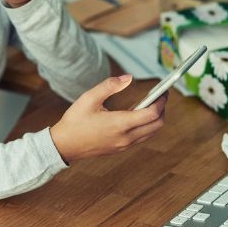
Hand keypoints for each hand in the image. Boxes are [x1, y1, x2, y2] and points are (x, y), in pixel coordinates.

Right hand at [50, 74, 167, 163]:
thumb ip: (110, 86)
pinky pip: (141, 137)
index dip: (161, 101)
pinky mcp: (120, 148)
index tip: (163, 91)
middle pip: (157, 125)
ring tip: (151, 103)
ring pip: (151, 132)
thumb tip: (128, 78)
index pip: (152, 114)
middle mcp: (125, 137)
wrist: (64, 145)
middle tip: (161, 96)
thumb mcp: (89, 98)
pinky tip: (138, 114)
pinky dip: (146, 125)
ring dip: (155, 118)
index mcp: (119, 124)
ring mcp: (124, 145)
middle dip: (162, 109)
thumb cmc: (74, 121)